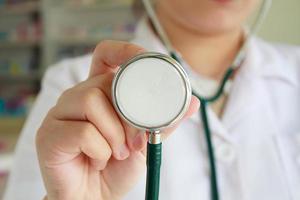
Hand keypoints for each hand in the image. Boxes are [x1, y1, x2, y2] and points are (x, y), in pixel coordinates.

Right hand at [36, 40, 199, 199]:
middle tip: (135, 140)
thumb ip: (164, 121)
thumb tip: (193, 102)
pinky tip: (98, 159)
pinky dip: (100, 150)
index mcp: (100, 93)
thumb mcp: (145, 141)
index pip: (106, 55)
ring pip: (92, 101)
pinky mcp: (49, 134)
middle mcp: (77, 96)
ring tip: (117, 152)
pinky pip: (82, 131)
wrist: (95, 196)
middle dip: (128, 114)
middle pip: (105, 82)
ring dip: (114, 134)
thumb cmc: (117, 167)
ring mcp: (60, 113)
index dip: (124, 50)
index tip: (146, 58)